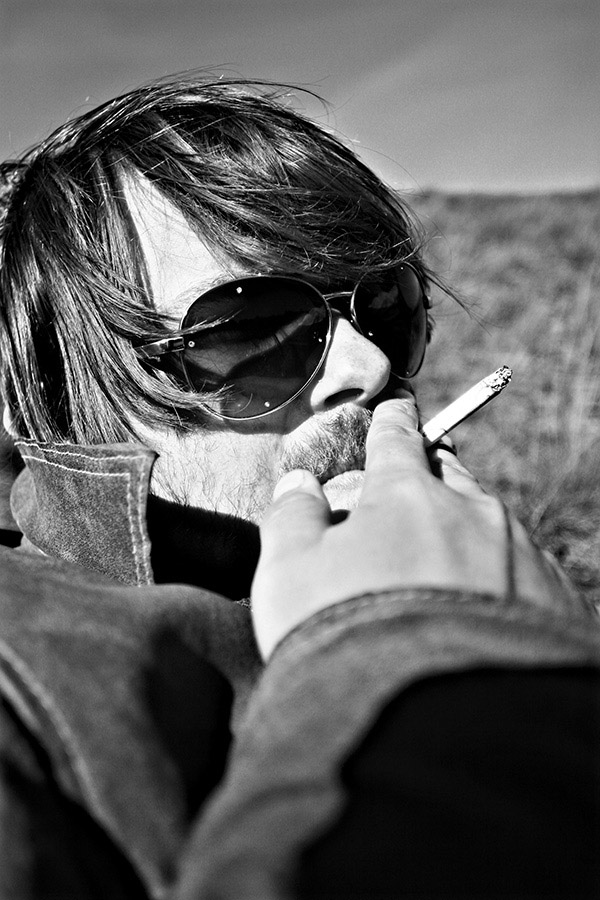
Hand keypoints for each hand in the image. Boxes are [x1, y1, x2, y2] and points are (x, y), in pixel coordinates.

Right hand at [251, 399, 576, 659]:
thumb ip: (291, 517)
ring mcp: (517, 554)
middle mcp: (470, 511)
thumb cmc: (345, 637)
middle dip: (430, 478)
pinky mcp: (551, 600)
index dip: (392, 421)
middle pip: (448, 476)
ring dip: (465, 532)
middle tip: (413, 495)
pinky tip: (481, 612)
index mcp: (404, 494)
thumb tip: (298, 485)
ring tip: (443, 571)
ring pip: (488, 523)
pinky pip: (522, 571)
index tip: (397, 408)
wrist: (431, 717)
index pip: (396, 439)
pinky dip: (499, 579)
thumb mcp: (288, 573)